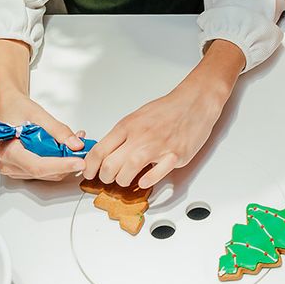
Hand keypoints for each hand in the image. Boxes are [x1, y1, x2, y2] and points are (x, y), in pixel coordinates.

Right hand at [0, 93, 85, 180]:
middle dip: (68, 162)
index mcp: (8, 151)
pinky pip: (47, 172)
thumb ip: (58, 131)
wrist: (11, 108)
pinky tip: (66, 148)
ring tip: (76, 142)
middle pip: (45, 172)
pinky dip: (60, 162)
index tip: (79, 162)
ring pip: (49, 174)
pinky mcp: (25, 171)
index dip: (61, 166)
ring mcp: (16, 170)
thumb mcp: (39, 115)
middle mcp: (9, 165)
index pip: (38, 166)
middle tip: (83, 147)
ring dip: (66, 161)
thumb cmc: (18, 109)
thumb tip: (76, 145)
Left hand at [82, 80, 227, 189]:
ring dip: (123, 181)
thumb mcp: (137, 117)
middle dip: (105, 178)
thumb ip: (122, 135)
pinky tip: (145, 180)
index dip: (90, 167)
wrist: (194, 101)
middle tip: (108, 179)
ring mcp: (158, 146)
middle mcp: (140, 136)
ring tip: (125, 181)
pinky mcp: (175, 155)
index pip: (99, 151)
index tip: (89, 173)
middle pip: (110, 165)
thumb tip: (106, 152)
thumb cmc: (168, 109)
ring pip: (128, 171)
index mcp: (128, 126)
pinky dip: (147, 181)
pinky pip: (156, 174)